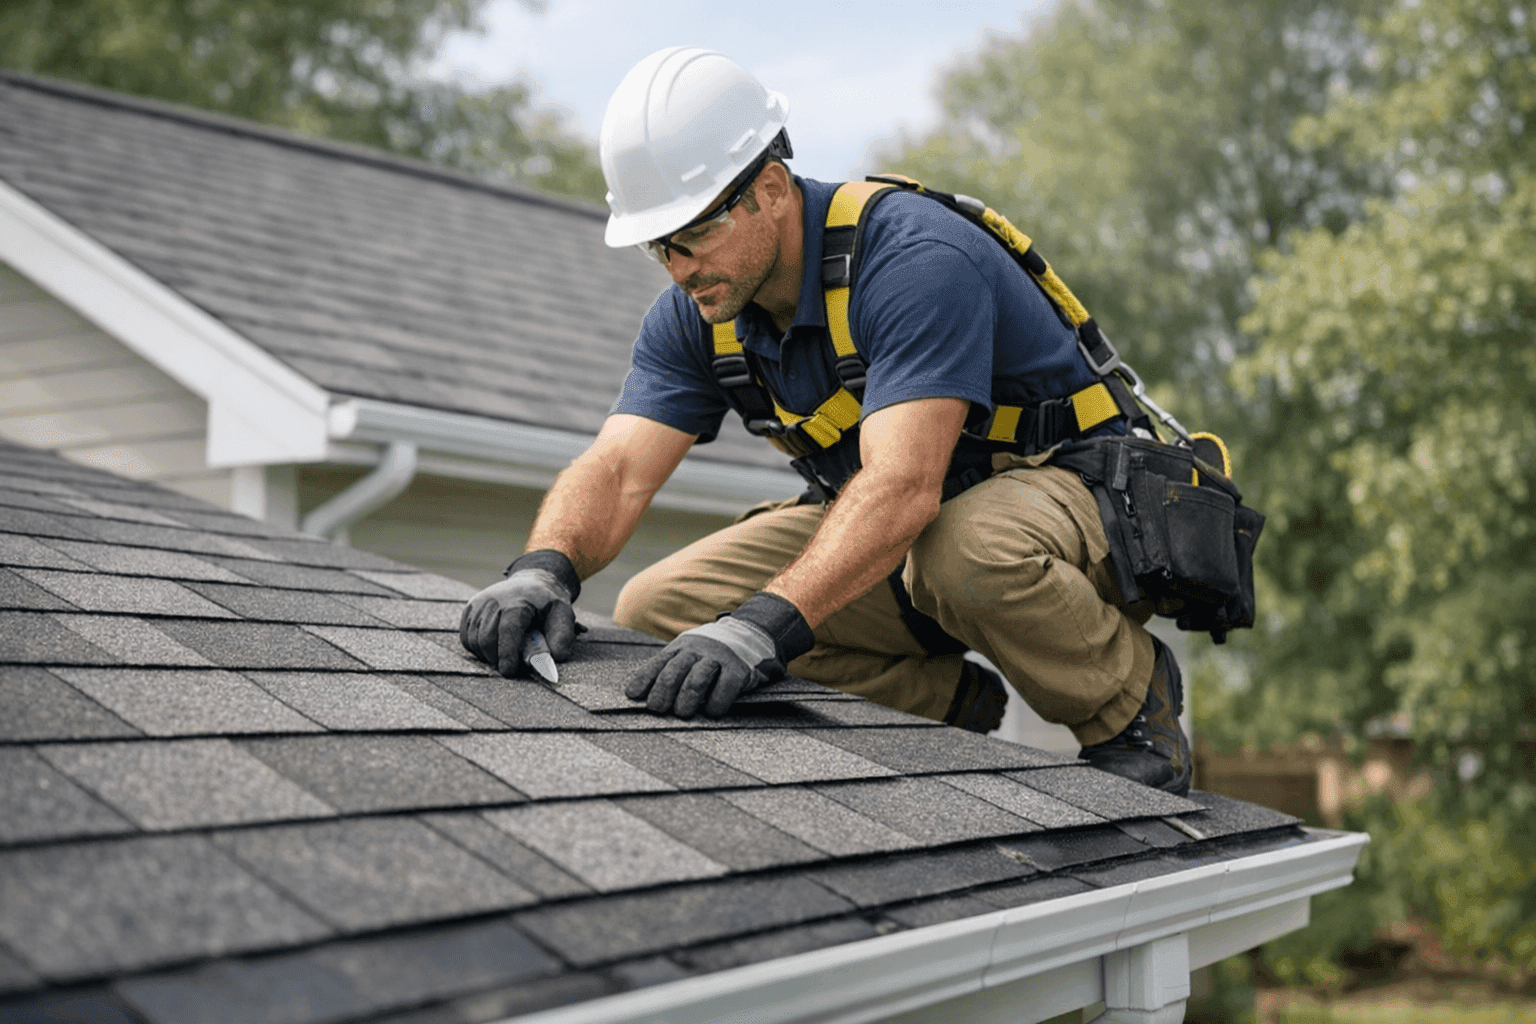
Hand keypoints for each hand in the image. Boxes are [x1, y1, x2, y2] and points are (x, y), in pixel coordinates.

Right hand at [460, 550, 580, 676]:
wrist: (531, 584)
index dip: (507, 653)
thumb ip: (561, 635)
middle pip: (487, 639)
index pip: (508, 630)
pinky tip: (494, 646)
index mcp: (518, 601)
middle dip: (498, 658)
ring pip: (474, 641)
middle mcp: (494, 600)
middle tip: (512, 665)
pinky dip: (478, 649)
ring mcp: (479, 603)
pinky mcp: (470, 609)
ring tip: (506, 654)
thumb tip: (557, 657)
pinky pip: (467, 638)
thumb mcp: (563, 615)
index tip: (509, 671)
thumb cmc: (547, 604)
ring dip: (488, 655)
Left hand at [624, 592, 815, 717]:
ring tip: (682, 713)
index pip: (658, 663)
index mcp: (682, 646)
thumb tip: (640, 695)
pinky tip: (713, 713)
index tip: (632, 696)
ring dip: (686, 699)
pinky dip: (717, 703)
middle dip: (662, 693)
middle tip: (657, 710)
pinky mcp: (739, 669)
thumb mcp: (690, 653)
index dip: (644, 680)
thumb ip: (671, 669)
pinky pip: (725, 687)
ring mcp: (719, 658)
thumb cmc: (714, 653)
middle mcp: (698, 649)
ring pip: (696, 679)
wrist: (753, 634)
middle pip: (674, 672)